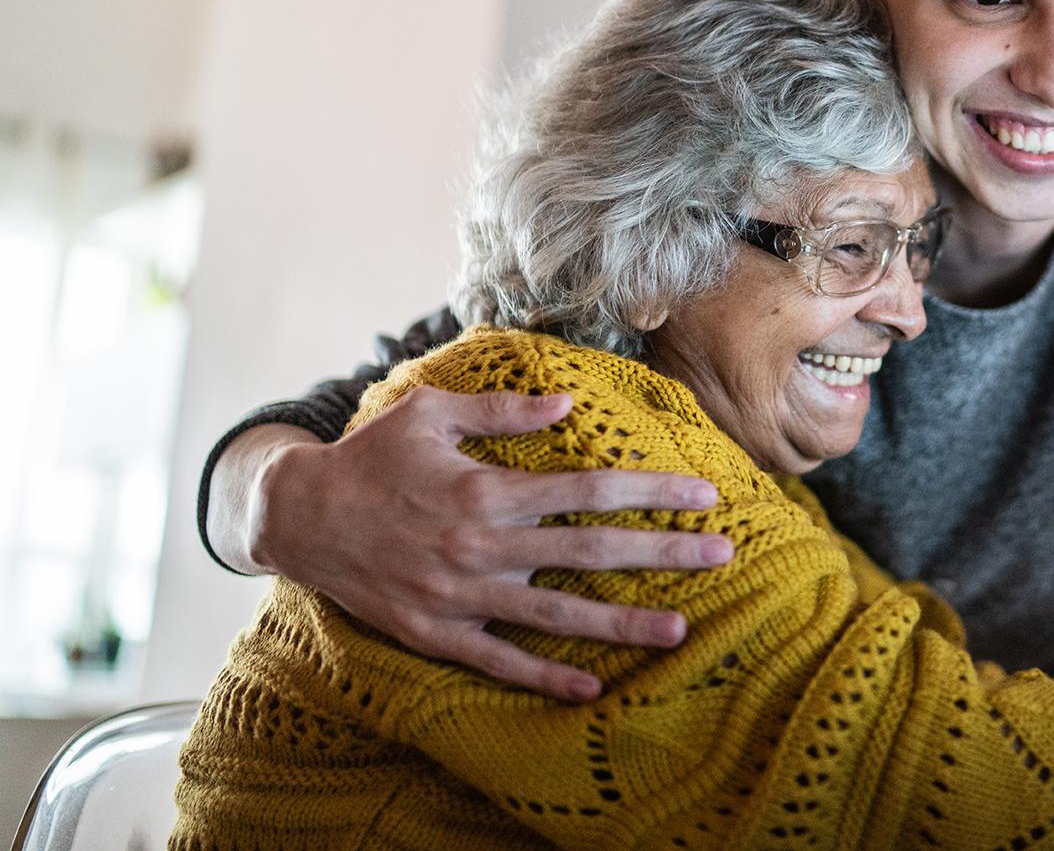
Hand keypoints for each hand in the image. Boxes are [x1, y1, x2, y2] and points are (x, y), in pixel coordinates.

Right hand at [249, 387, 733, 701]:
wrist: (295, 516)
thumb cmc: (369, 455)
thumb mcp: (429, 412)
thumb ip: (501, 410)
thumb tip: (566, 403)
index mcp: (488, 489)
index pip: (589, 488)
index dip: (651, 490)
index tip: (705, 493)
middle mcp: (481, 545)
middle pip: (589, 551)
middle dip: (661, 552)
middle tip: (723, 554)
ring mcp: (460, 595)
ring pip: (555, 614)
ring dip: (621, 623)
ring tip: (680, 629)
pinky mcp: (435, 632)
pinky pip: (498, 661)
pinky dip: (544, 676)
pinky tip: (591, 686)